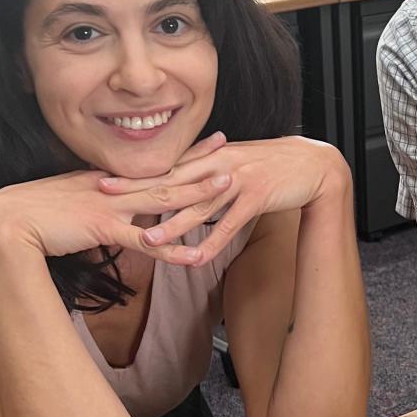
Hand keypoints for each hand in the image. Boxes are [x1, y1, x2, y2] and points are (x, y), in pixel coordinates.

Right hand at [0, 132, 232, 264]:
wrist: (4, 222)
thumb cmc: (29, 215)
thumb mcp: (67, 203)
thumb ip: (91, 205)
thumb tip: (106, 212)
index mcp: (105, 180)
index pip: (151, 163)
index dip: (181, 153)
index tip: (206, 142)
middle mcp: (112, 187)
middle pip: (164, 173)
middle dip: (199, 162)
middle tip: (231, 150)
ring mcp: (109, 205)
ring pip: (163, 198)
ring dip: (196, 193)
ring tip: (228, 186)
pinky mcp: (103, 228)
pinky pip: (144, 241)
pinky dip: (171, 250)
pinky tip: (195, 256)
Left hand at [97, 135, 350, 263]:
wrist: (313, 164)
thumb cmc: (273, 164)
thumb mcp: (235, 161)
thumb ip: (207, 170)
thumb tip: (181, 181)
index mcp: (210, 156)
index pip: (165, 167)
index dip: (134, 174)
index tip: (102, 178)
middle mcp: (219, 165)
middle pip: (172, 182)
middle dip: (137, 191)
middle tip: (104, 198)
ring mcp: (238, 181)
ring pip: (199, 206)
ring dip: (172, 225)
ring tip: (147, 241)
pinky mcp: (257, 197)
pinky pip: (231, 224)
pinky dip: (213, 243)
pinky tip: (197, 259)